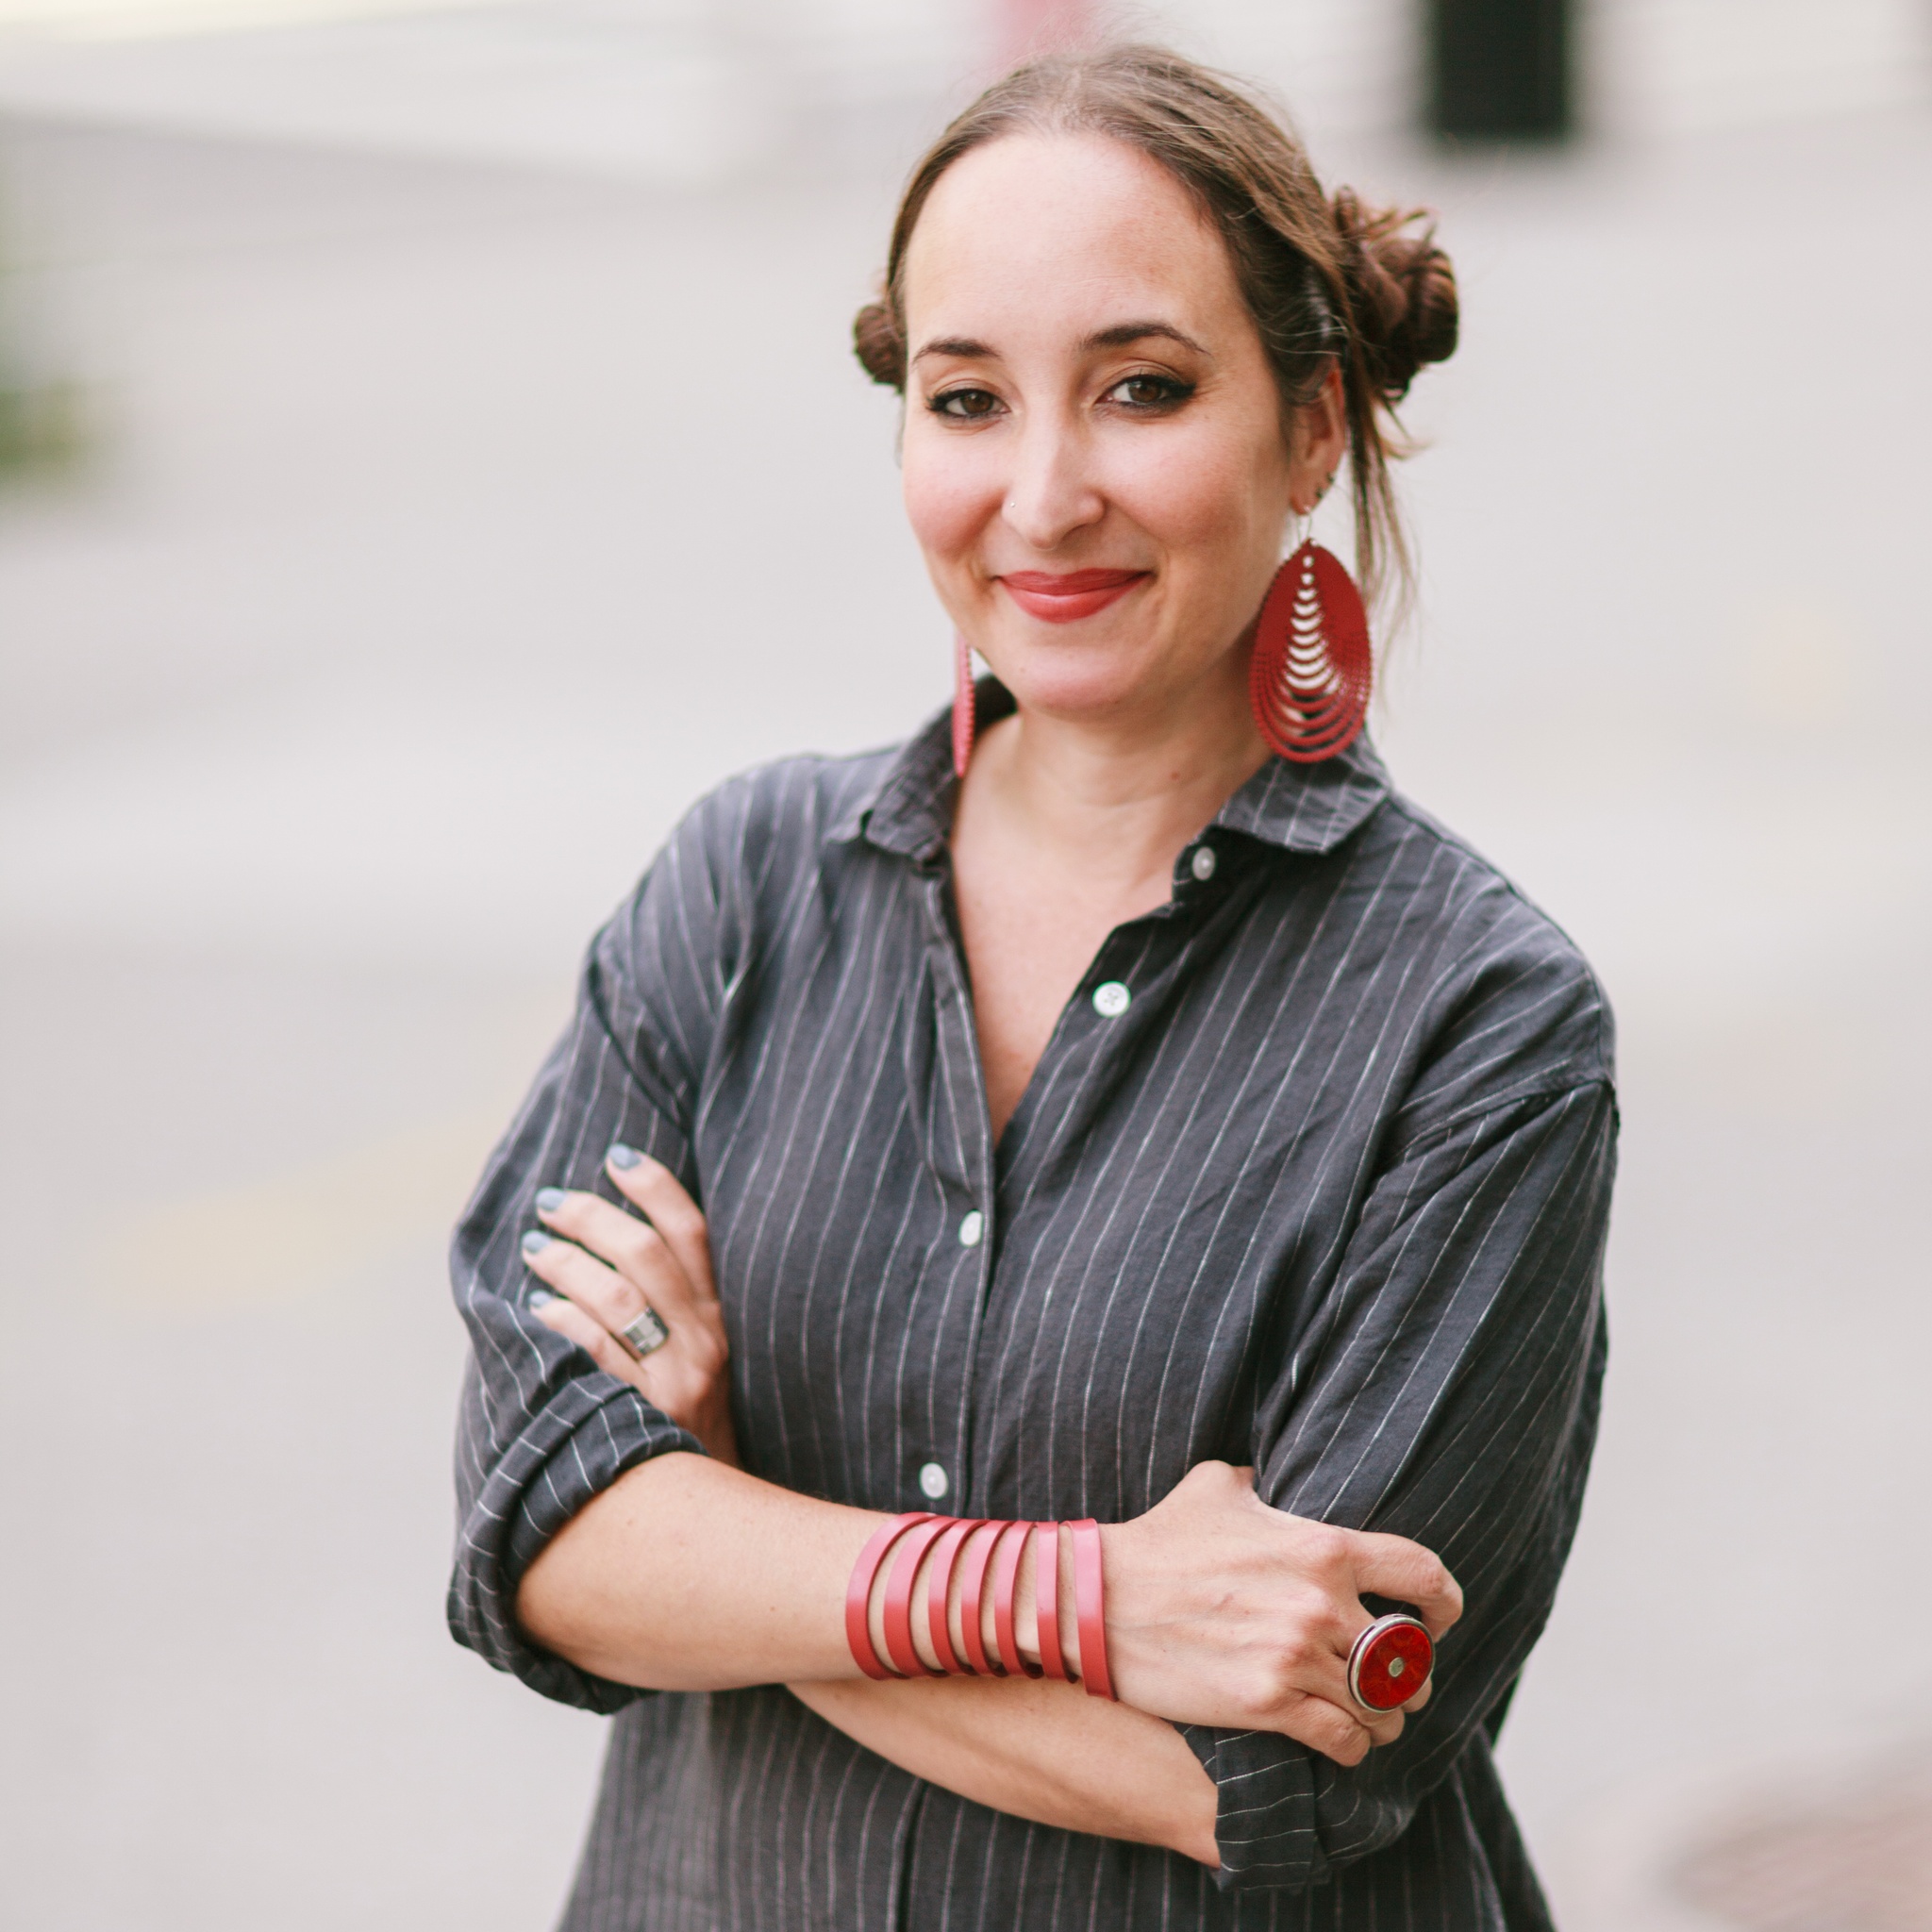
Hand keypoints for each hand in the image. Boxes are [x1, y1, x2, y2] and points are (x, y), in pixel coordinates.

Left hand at [522, 1148, 738, 1465]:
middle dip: (592, 1217)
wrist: (715, 1518)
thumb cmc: (692, 1428)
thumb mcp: (704, 1362)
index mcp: (721, 1319)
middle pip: (646, 1254)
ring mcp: (675, 1381)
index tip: (616, 1155)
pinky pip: (595, 1354)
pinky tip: (536, 1310)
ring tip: (535, 1248)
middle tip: (551, 1202)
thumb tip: (611, 1242)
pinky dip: (562, 1322)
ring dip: (566, 1263)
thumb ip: (674, 1309)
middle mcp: (705, 1343)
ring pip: (616, 1297)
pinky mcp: (645, 1416)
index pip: (693, 1233)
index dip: (655, 1187)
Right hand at [1101, 1461, 1461, 1767]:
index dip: (1445, 1604)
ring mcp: (1296, 1657)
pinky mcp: (1268, 1704)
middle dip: (1410, 1675)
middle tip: (1395, 1681)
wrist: (1100, 1598)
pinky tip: (1344, 1744)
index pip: (1424, 1576)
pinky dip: (1354, 1748)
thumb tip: (1272, 1480)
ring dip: (1384, 1717)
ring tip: (1374, 1719)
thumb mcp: (1218, 1487)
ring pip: (1381, 1706)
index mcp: (1325, 1547)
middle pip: (1408, 1656)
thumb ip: (1264, 1486)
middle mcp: (1322, 1603)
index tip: (1441, 1620)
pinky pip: (1344, 1741)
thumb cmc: (1159, 1540)